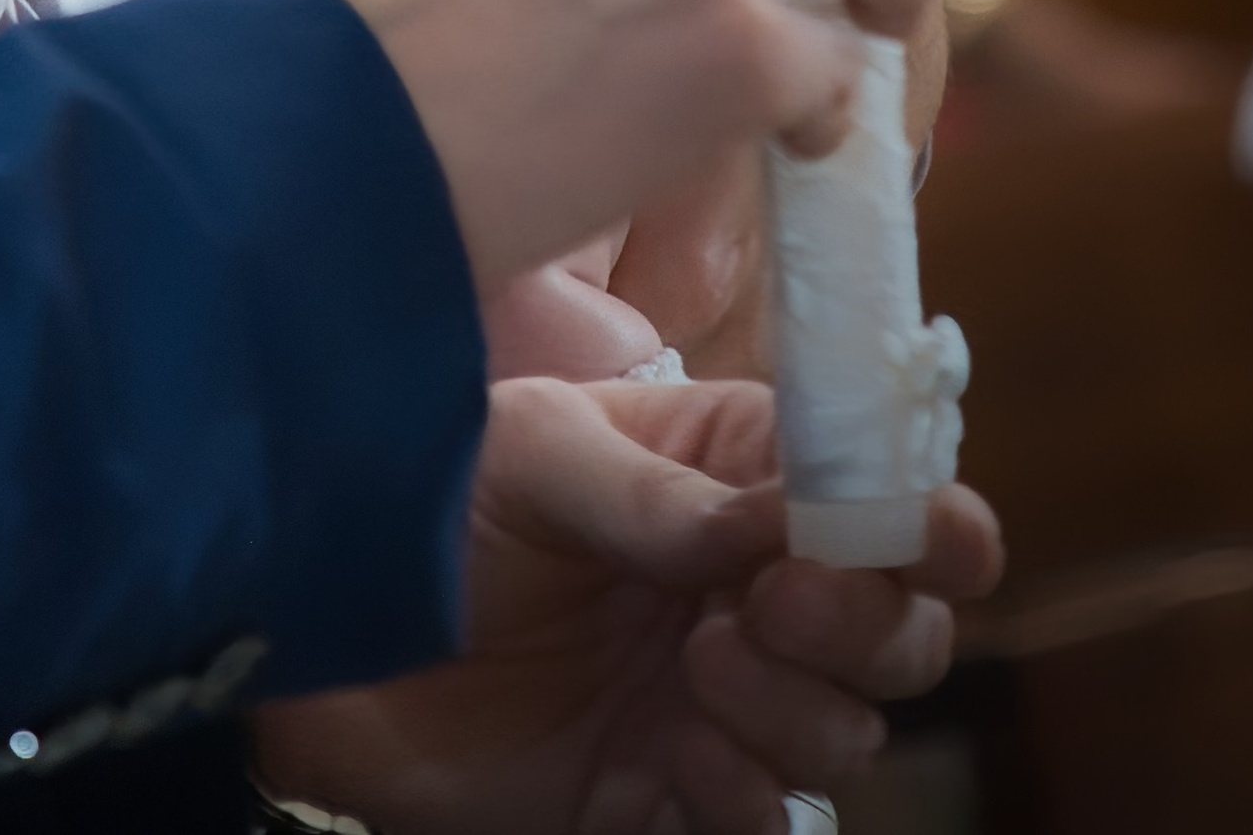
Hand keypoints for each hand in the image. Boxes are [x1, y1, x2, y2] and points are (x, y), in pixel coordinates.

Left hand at [253, 375, 1000, 833]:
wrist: (323, 634)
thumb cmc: (430, 500)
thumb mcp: (532, 455)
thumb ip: (656, 493)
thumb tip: (779, 527)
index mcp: (736, 477)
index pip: (889, 499)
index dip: (929, 522)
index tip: (921, 537)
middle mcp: (750, 593)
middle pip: (901, 632)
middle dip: (865, 623)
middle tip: (771, 604)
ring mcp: (720, 706)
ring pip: (846, 734)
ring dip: (797, 710)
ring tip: (696, 669)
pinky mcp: (670, 804)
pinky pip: (767, 826)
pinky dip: (749, 802)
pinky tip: (684, 762)